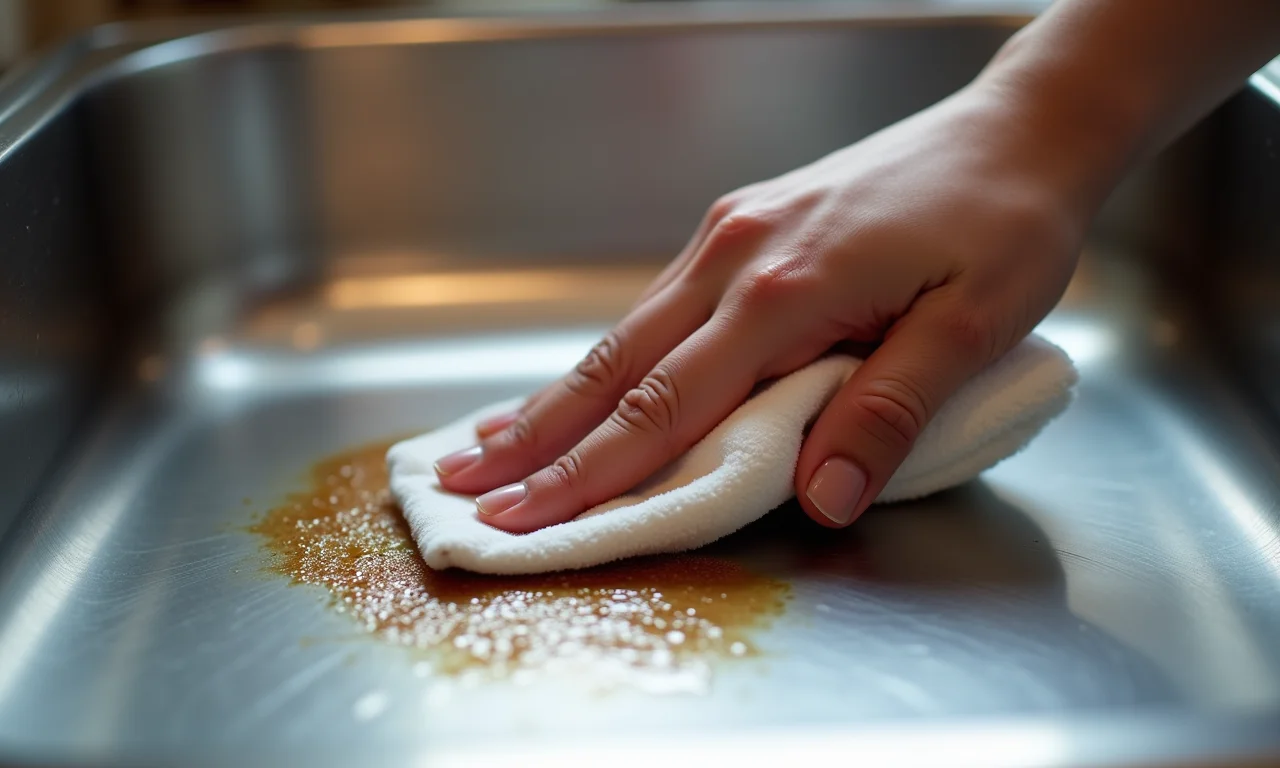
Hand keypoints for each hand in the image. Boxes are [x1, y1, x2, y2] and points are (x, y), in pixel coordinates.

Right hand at [434, 82, 1090, 531]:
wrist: (1018, 128)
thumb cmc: (1005, 222)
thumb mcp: (974, 324)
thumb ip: (890, 410)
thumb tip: (823, 498)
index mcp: (786, 290)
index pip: (666, 407)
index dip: (591, 473)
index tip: (525, 520)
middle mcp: (736, 258)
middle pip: (616, 369)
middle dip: (536, 440)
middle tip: (466, 491)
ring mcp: (730, 236)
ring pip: (624, 335)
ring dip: (553, 398)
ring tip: (489, 445)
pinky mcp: (740, 226)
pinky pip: (655, 308)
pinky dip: (604, 359)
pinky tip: (579, 384)